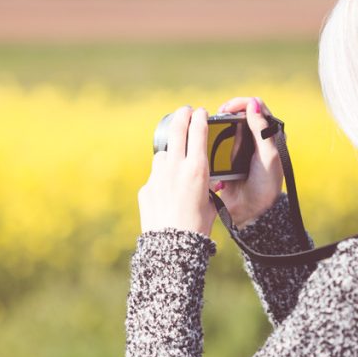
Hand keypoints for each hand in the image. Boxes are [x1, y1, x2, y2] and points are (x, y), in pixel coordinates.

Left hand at [138, 106, 217, 236]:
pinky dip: (162, 180)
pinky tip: (168, 193)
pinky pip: (155, 177)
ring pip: (163, 155)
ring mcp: (157, 176)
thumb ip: (207, 186)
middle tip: (184, 110)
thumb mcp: (211, 203)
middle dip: (182, 116)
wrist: (172, 246)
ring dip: (171, 154)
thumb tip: (207, 181)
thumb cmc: (197, 227)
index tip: (199, 112)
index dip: (199, 118)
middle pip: (177, 131)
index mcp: (197, 169)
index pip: (197, 132)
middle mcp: (175, 167)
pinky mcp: (146, 188)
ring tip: (177, 163)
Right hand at [213, 96, 282, 226]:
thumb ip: (261, 130)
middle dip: (227, 111)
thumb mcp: (268, 156)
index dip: (242, 103)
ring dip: (217, 124)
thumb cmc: (266, 184)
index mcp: (268, 135)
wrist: (252, 211)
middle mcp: (254, 139)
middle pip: (239, 114)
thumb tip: (254, 103)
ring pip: (226, 127)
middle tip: (217, 116)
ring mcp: (239, 149)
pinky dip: (211, 139)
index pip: (256, 108)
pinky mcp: (226, 159)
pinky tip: (205, 139)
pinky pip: (216, 144)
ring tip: (209, 126)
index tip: (228, 109)